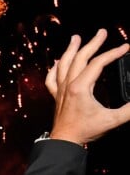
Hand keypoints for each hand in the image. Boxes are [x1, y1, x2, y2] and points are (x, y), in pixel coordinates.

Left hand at [45, 28, 129, 145]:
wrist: (65, 142)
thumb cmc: (85, 131)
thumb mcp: (113, 120)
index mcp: (81, 87)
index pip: (98, 63)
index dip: (113, 53)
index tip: (126, 47)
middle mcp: (68, 85)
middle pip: (80, 58)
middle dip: (92, 43)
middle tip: (101, 32)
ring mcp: (60, 90)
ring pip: (63, 64)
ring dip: (70, 49)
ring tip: (76, 38)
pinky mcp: (56, 97)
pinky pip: (51, 79)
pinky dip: (54, 69)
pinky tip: (56, 62)